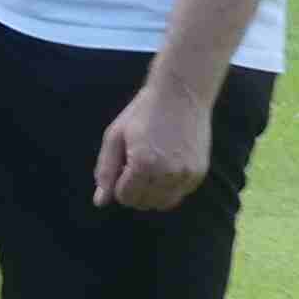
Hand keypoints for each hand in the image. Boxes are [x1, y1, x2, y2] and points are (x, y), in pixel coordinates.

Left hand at [93, 81, 210, 212]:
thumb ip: (106, 171)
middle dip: (133, 190)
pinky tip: (165, 167)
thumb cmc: (143, 112)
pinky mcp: (199, 173)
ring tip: (149, 169)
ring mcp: (186, 175)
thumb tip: (100, 202)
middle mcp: (167, 174)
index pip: (125, 197)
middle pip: (144, 203)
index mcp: (143, 165)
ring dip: (151, 193)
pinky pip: (180, 194)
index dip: (118, 185)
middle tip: (135, 166)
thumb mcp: (115, 136)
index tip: (123, 166)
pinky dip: (169, 188)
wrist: (181, 94)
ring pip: (163, 203)